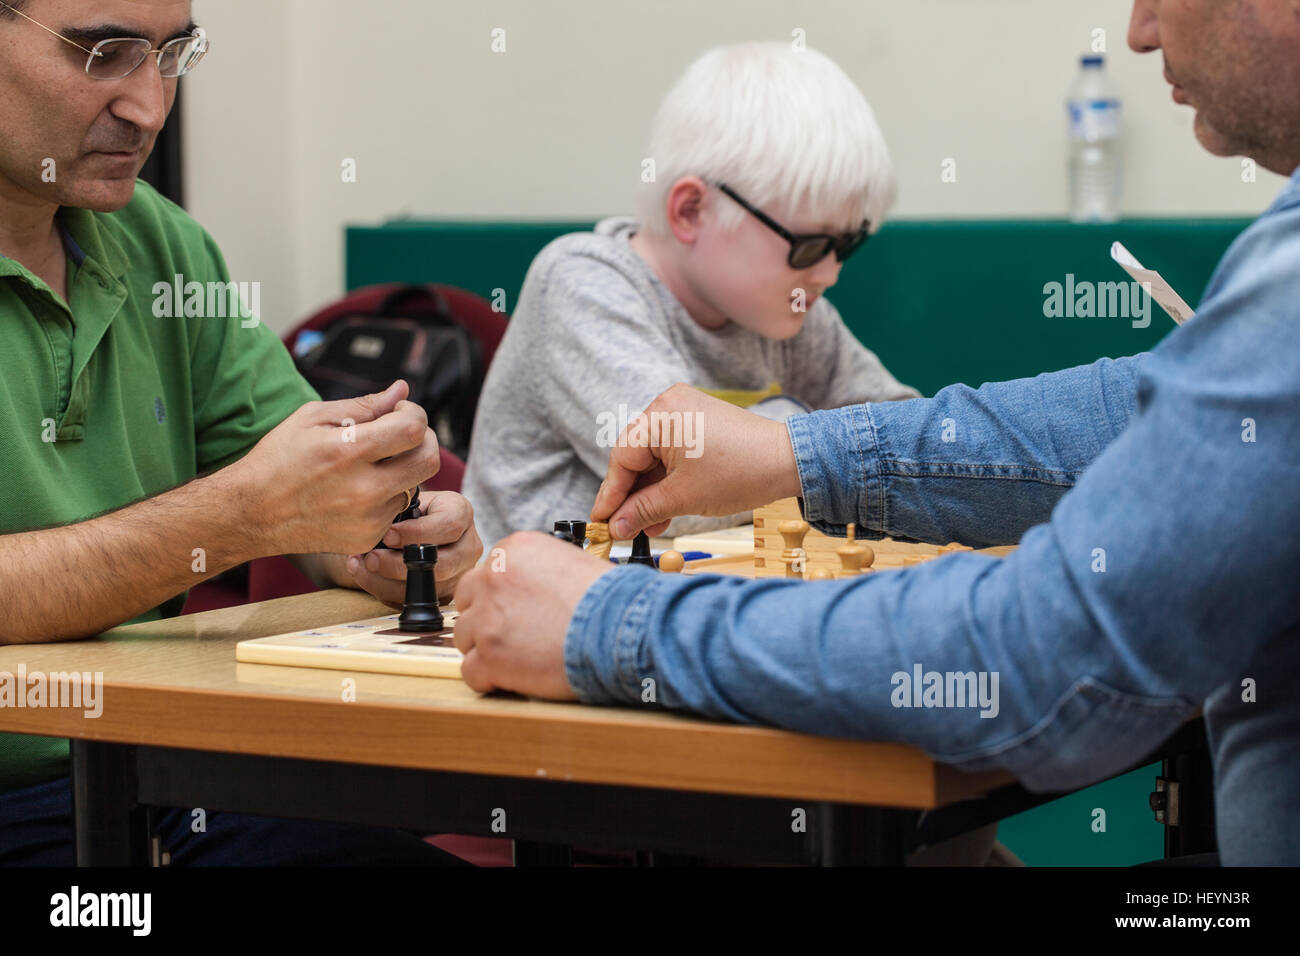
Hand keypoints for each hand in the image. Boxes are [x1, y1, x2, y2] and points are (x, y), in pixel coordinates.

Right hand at [233, 380, 442, 556]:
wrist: (252, 513)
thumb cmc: (279, 458)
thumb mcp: (313, 418)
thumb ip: (365, 405)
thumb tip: (402, 390)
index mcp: (349, 452)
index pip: (413, 429)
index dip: (414, 414)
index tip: (400, 412)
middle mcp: (364, 490)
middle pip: (429, 460)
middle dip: (423, 440)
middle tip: (402, 435)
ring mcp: (368, 519)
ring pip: (414, 485)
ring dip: (402, 470)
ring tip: (370, 465)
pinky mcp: (367, 539)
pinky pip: (396, 511)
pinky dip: (386, 496)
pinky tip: (358, 491)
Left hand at [344, 491, 482, 603]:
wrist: (412, 525)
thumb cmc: (408, 511)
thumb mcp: (406, 501)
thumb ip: (398, 511)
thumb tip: (379, 531)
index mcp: (461, 513)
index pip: (449, 526)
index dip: (416, 534)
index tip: (387, 535)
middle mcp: (469, 545)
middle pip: (443, 564)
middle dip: (399, 565)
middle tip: (370, 558)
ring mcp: (460, 573)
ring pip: (428, 588)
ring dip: (387, 582)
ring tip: (360, 567)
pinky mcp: (447, 593)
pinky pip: (417, 600)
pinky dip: (386, 592)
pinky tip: (368, 577)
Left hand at [452, 533, 613, 697]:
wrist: (625, 631)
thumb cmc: (613, 601)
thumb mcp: (572, 563)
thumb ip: (539, 570)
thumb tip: (530, 587)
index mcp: (514, 550)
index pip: (486, 573)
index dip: (500, 597)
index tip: (516, 611)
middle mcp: (494, 577)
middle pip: (468, 601)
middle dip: (486, 619)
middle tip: (514, 635)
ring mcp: (488, 617)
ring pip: (465, 637)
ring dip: (486, 649)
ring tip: (519, 658)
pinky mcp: (489, 655)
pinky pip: (471, 671)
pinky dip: (489, 679)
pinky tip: (513, 678)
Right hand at [591, 384, 801, 538]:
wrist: (789, 462)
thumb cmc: (740, 472)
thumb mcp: (683, 498)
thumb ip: (643, 510)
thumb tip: (617, 527)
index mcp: (661, 414)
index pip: (622, 458)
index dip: (611, 494)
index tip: (601, 521)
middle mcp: (669, 406)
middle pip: (636, 457)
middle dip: (632, 496)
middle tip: (623, 528)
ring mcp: (685, 412)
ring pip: (654, 459)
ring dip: (650, 493)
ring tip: (648, 526)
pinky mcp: (699, 424)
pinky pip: (672, 454)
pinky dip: (668, 482)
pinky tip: (664, 511)